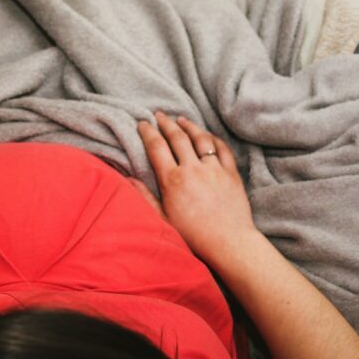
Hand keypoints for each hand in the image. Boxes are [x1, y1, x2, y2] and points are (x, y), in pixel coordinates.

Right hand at [132, 111, 256, 265]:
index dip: (148, 132)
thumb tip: (127, 179)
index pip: (157, 147)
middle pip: (177, 137)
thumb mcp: (163, 220)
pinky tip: (206, 135)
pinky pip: (221, 148)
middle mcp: (193, 169)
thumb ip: (145, 197)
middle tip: (159, 115)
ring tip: (181, 120)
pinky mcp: (231, 173)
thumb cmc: (194, 236)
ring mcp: (214, 169)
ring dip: (189, 126)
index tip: (143, 123)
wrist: (229, 243)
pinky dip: (212, 138)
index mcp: (172, 181)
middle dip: (166, 123)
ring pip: (200, 138)